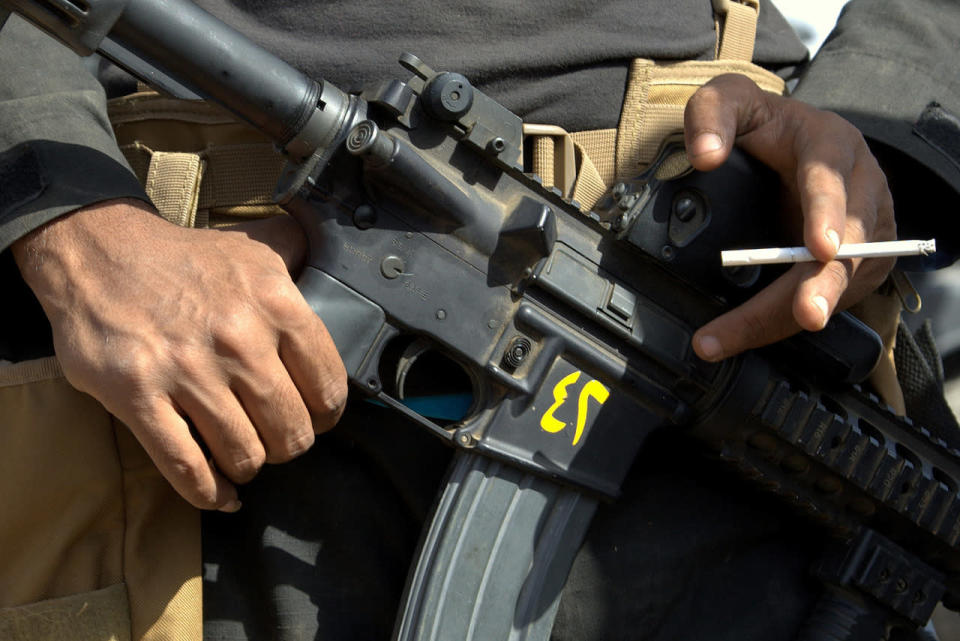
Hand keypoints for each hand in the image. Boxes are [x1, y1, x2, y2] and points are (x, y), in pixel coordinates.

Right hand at [12, 199, 346, 510]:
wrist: (97, 251)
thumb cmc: (183, 259)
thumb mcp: (253, 250)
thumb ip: (299, 265)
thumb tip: (332, 273)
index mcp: (276, 304)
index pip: (328, 387)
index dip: (326, 414)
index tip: (315, 418)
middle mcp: (239, 339)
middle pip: (290, 431)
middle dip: (288, 445)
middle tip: (275, 439)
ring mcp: (187, 370)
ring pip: (244, 455)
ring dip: (248, 466)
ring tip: (244, 456)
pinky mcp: (137, 395)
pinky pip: (186, 467)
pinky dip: (208, 493)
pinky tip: (221, 495)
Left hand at [684, 74, 895, 360]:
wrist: (799, 144)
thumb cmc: (765, 126)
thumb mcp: (733, 101)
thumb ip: (712, 114)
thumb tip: (704, 156)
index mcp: (830, 146)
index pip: (831, 180)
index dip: (826, 214)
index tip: (820, 247)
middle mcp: (859, 188)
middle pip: (850, 243)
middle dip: (825, 283)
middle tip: (806, 315)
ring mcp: (867, 228)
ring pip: (841, 280)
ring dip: (792, 314)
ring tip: (735, 338)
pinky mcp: (861, 261)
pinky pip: (832, 298)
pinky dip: (787, 320)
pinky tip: (748, 334)